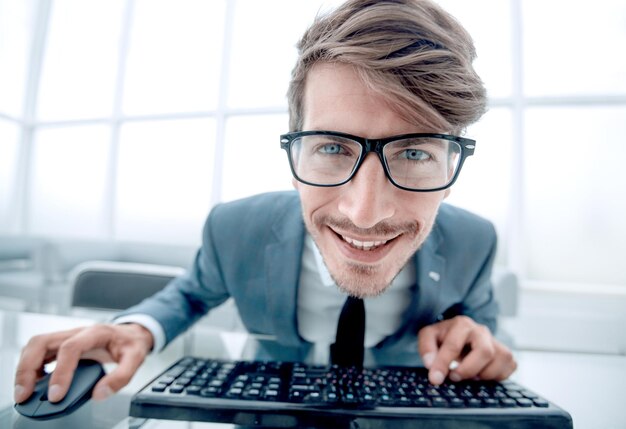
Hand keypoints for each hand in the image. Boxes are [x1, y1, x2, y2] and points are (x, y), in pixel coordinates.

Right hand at [14, 323, 153, 403]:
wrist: (132, 333)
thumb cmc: (132, 343)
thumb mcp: (136, 359)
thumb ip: (121, 377)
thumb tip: (100, 394)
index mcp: (95, 333)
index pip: (70, 348)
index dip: (60, 372)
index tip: (56, 395)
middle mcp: (77, 332)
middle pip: (42, 342)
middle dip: (28, 368)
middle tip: (24, 393)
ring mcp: (67, 336)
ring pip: (36, 345)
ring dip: (25, 367)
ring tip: (24, 390)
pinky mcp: (62, 344)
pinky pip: (39, 352)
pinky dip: (31, 367)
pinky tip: (33, 382)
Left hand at [418, 315, 516, 384]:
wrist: (459, 335)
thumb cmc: (444, 337)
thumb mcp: (429, 336)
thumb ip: (426, 348)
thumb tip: (431, 365)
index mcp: (461, 324)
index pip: (453, 345)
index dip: (443, 364)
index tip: (435, 379)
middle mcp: (482, 331)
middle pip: (485, 352)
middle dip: (468, 370)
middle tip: (454, 377)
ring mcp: (496, 342)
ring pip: (500, 360)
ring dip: (483, 374)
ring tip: (469, 375)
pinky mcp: (506, 354)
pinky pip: (509, 368)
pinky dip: (497, 376)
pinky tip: (482, 374)